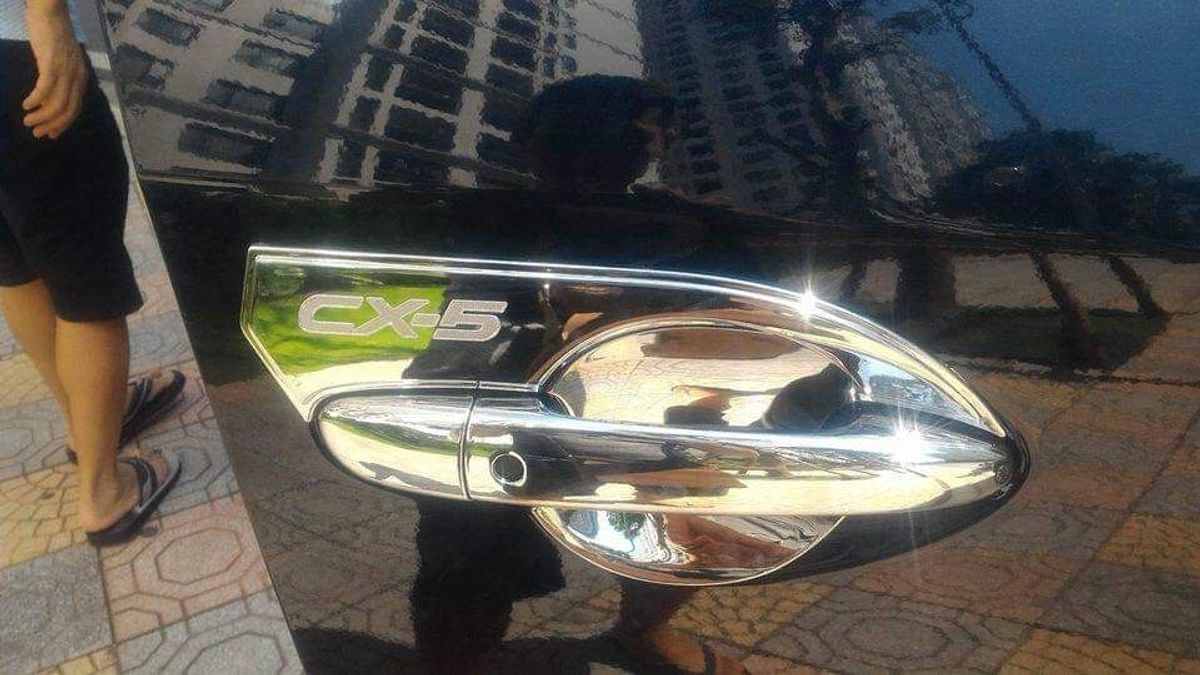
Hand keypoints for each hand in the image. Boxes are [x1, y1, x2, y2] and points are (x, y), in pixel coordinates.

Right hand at [22, 2, 86, 138]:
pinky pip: (45, 89)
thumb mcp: (61, 61)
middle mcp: (77, 77)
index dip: (64, 124)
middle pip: (68, 110)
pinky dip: (35, 100)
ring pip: (56, 104)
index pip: (76, 108)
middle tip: (37, 133)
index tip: (52, 134)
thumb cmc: (53, 35)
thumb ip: (61, 77)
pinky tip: (26, 105)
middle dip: (52, 125)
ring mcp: (66, 71)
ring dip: (42, 116)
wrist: (50, 12)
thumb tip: (50, 97)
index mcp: (81, 78)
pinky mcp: (52, 64)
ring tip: (28, 122)